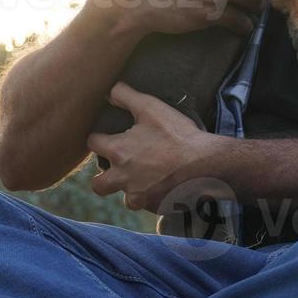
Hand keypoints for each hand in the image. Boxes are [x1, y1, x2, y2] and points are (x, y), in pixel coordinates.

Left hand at [86, 82, 222, 212]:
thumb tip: (108, 91)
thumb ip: (125, 96)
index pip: (92, 144)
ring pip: (123, 197)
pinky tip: (163, 187)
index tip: (106, 137)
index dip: (98, 138)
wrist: (205, 165)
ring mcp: (137, 195)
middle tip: (119, 168)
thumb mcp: (151, 107)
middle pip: (97, 184)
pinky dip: (150, 198)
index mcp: (118, 151)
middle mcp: (121, 177)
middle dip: (102, 178)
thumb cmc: (178, 135)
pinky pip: (145, 205)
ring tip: (143, 179)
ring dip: (129, 189)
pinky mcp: (153, 206)